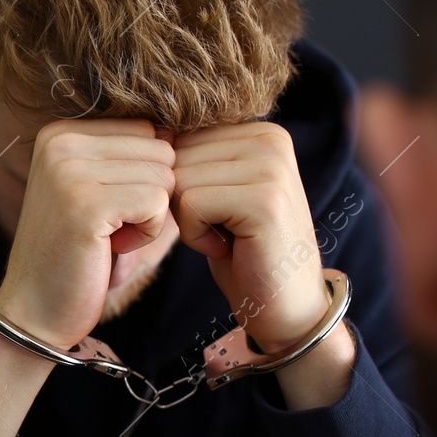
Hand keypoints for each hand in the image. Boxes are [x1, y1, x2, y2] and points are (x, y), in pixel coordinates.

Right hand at [0, 118, 175, 349]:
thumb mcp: (93, 187)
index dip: (143, 175)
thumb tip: (176, 130)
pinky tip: (112, 247)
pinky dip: (147, 234)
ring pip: (163, 176)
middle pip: (159, 151)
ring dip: (149, 216)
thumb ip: (126, 154)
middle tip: (108, 226)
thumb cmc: (73, 251)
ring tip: (107, 236)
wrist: (34, 309)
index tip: (106, 207)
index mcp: (60, 132)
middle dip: (150, 194)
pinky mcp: (86, 204)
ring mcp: (69, 172)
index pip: (146, 129)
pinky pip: (157, 203)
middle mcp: (60, 142)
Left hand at [170, 122, 327, 352]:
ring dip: (190, 221)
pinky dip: (196, 236)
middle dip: (184, 203)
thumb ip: (194, 157)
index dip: (184, 185)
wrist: (284, 305)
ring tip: (228, 238)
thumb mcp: (217, 191)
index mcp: (261, 131)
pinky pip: (190, 205)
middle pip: (177, 158)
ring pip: (179, 181)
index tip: (221, 212)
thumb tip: (152, 130)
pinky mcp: (263, 199)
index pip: (180, 140)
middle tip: (224, 229)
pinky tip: (229, 248)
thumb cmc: (242, 250)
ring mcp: (271, 167)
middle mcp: (270, 139)